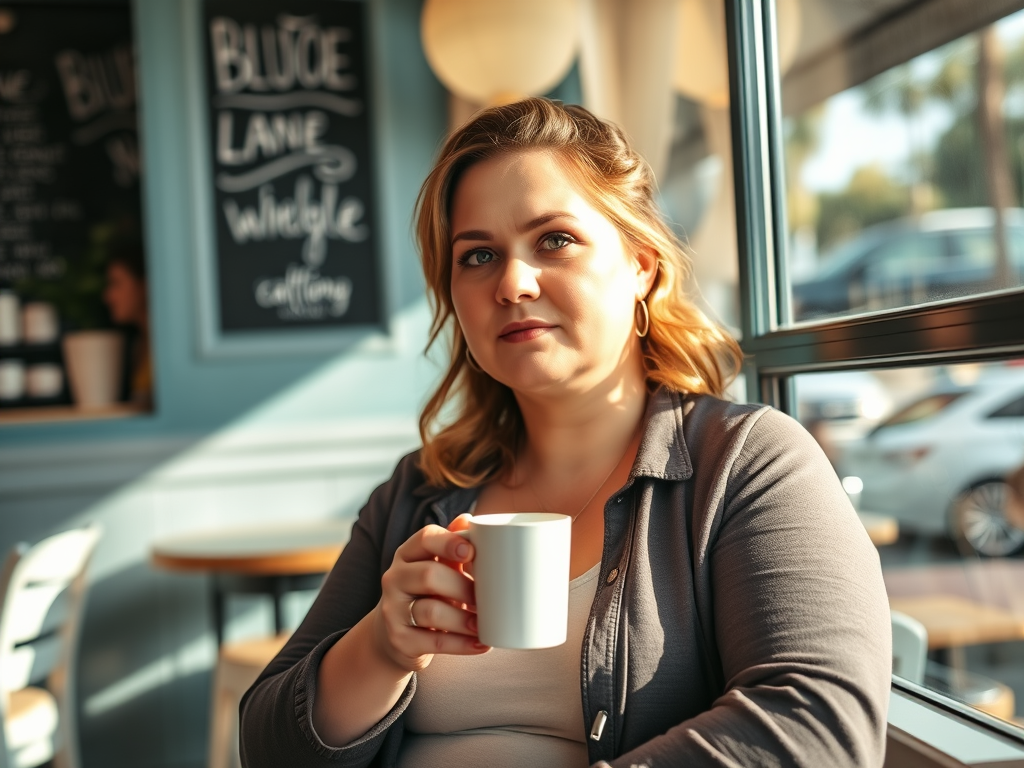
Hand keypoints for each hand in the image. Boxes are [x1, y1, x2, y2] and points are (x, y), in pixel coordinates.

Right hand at [372, 514, 488, 671]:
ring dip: (463, 619)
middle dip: (462, 586)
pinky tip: (481, 644)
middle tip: (486, 597)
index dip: (448, 542)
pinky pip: (433, 642)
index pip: (424, 538)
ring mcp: (394, 610)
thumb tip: (469, 519)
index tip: (472, 551)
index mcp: (408, 554)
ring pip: (430, 611)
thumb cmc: (426, 594)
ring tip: (485, 624)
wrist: (394, 635)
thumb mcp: (437, 567)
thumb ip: (453, 546)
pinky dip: (461, 644)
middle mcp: (395, 578)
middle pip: (429, 575)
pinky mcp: (400, 640)